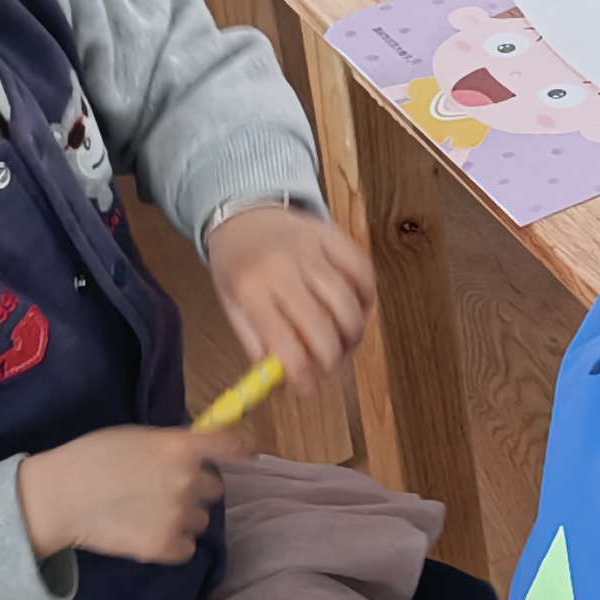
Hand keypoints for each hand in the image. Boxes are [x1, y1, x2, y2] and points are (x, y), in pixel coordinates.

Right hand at [20, 425, 241, 563]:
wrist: (60, 498)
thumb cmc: (92, 457)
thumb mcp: (138, 436)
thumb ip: (174, 442)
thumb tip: (201, 446)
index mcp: (182, 448)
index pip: (234, 445)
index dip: (244, 446)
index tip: (247, 451)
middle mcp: (188, 482)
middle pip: (214, 486)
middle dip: (195, 485)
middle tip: (162, 486)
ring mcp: (178, 517)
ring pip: (201, 518)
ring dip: (183, 515)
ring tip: (147, 511)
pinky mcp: (165, 547)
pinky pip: (187, 546)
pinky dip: (173, 542)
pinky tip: (146, 531)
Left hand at [206, 204, 373, 382]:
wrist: (244, 214)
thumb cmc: (238, 266)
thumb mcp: (232, 304)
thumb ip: (256, 340)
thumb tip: (284, 376)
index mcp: (250, 287)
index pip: (282, 337)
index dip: (300, 369)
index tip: (308, 386)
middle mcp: (282, 266)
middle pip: (320, 322)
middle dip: (332, 357)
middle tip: (333, 371)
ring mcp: (310, 248)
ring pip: (346, 299)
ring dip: (354, 332)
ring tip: (348, 345)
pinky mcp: (332, 235)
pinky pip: (361, 269)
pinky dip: (366, 295)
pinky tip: (358, 310)